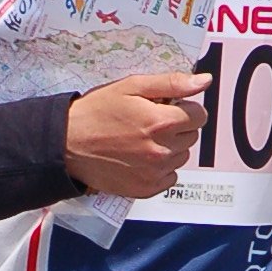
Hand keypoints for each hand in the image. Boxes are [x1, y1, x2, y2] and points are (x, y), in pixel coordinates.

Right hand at [64, 72, 210, 196]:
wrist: (67, 145)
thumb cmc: (96, 112)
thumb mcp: (132, 87)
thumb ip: (172, 83)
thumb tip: (204, 81)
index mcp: (161, 122)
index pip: (199, 116)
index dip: (184, 108)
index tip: (167, 107)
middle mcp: (162, 151)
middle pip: (192, 136)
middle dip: (177, 126)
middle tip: (150, 122)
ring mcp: (154, 173)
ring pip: (181, 156)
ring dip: (169, 147)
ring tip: (142, 139)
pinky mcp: (146, 189)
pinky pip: (169, 176)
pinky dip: (160, 167)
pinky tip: (140, 157)